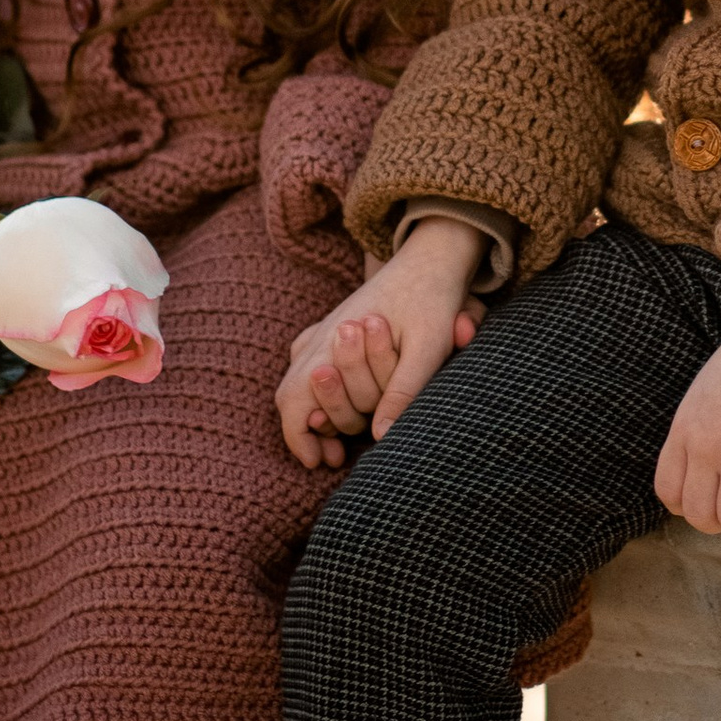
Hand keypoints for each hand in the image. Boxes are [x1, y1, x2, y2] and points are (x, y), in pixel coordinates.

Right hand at [277, 217, 484, 469]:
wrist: (429, 258)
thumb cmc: (431, 301)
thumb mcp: (427, 346)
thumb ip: (403, 390)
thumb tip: (381, 439)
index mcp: (333, 340)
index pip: (293, 402)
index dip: (300, 439)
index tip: (322, 462)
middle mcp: (318, 337)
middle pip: (289, 397)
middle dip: (308, 433)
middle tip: (334, 457)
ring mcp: (320, 331)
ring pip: (295, 383)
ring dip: (311, 415)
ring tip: (336, 443)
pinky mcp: (328, 329)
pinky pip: (305, 367)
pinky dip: (313, 394)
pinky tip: (334, 410)